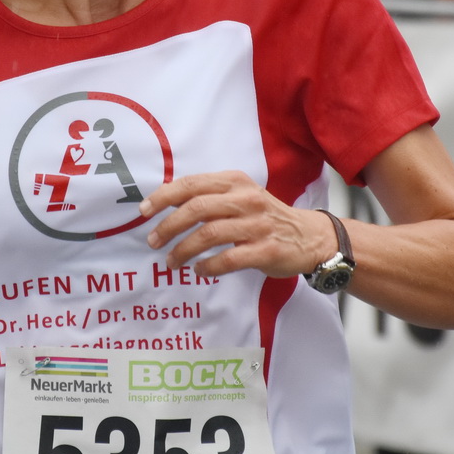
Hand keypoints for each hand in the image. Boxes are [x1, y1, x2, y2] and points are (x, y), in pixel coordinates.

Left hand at [139, 171, 336, 278]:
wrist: (310, 237)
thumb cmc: (265, 217)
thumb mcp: (241, 196)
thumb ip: (210, 197)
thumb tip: (166, 207)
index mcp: (235, 182)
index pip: (191, 185)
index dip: (163, 197)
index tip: (144, 211)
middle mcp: (246, 199)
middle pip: (196, 209)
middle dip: (168, 226)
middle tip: (153, 242)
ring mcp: (258, 224)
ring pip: (209, 234)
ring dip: (183, 250)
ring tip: (171, 262)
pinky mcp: (267, 250)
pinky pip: (229, 259)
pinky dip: (209, 266)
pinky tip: (199, 271)